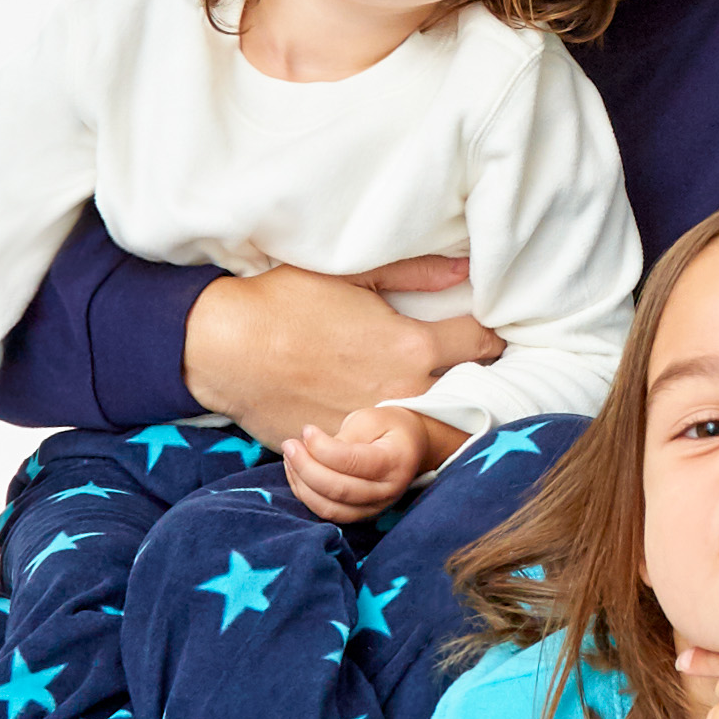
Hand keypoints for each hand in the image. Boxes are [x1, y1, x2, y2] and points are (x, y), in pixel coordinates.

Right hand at [185, 258, 499, 443]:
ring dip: (442, 415)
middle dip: (480, 382)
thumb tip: (465, 268)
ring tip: (448, 401)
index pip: (481, 343)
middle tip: (483, 371)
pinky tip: (398, 426)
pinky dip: (396, 438)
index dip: (492, 335)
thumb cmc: (286, 302)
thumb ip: (415, 273)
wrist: (226, 348)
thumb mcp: (353, 275)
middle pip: (471, 395)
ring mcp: (377, 428)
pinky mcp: (349, 451)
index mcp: (412, 347)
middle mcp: (404, 394)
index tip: (492, 332)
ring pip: (432, 430)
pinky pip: (388, 451)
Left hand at [282, 403, 438, 524]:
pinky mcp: (360, 515)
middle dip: (305, 467)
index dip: (323, 448)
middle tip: (289, 444)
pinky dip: (305, 494)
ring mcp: (375, 508)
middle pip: (339, 489)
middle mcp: (388, 491)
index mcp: (395, 461)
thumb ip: (346, 437)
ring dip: (301, 483)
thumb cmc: (388, 428)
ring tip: (290, 456)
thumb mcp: (371, 419)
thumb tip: (315, 452)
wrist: (411, 447)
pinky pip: (327, 512)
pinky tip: (296, 472)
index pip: (353, 462)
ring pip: (329, 507)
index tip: (307, 430)